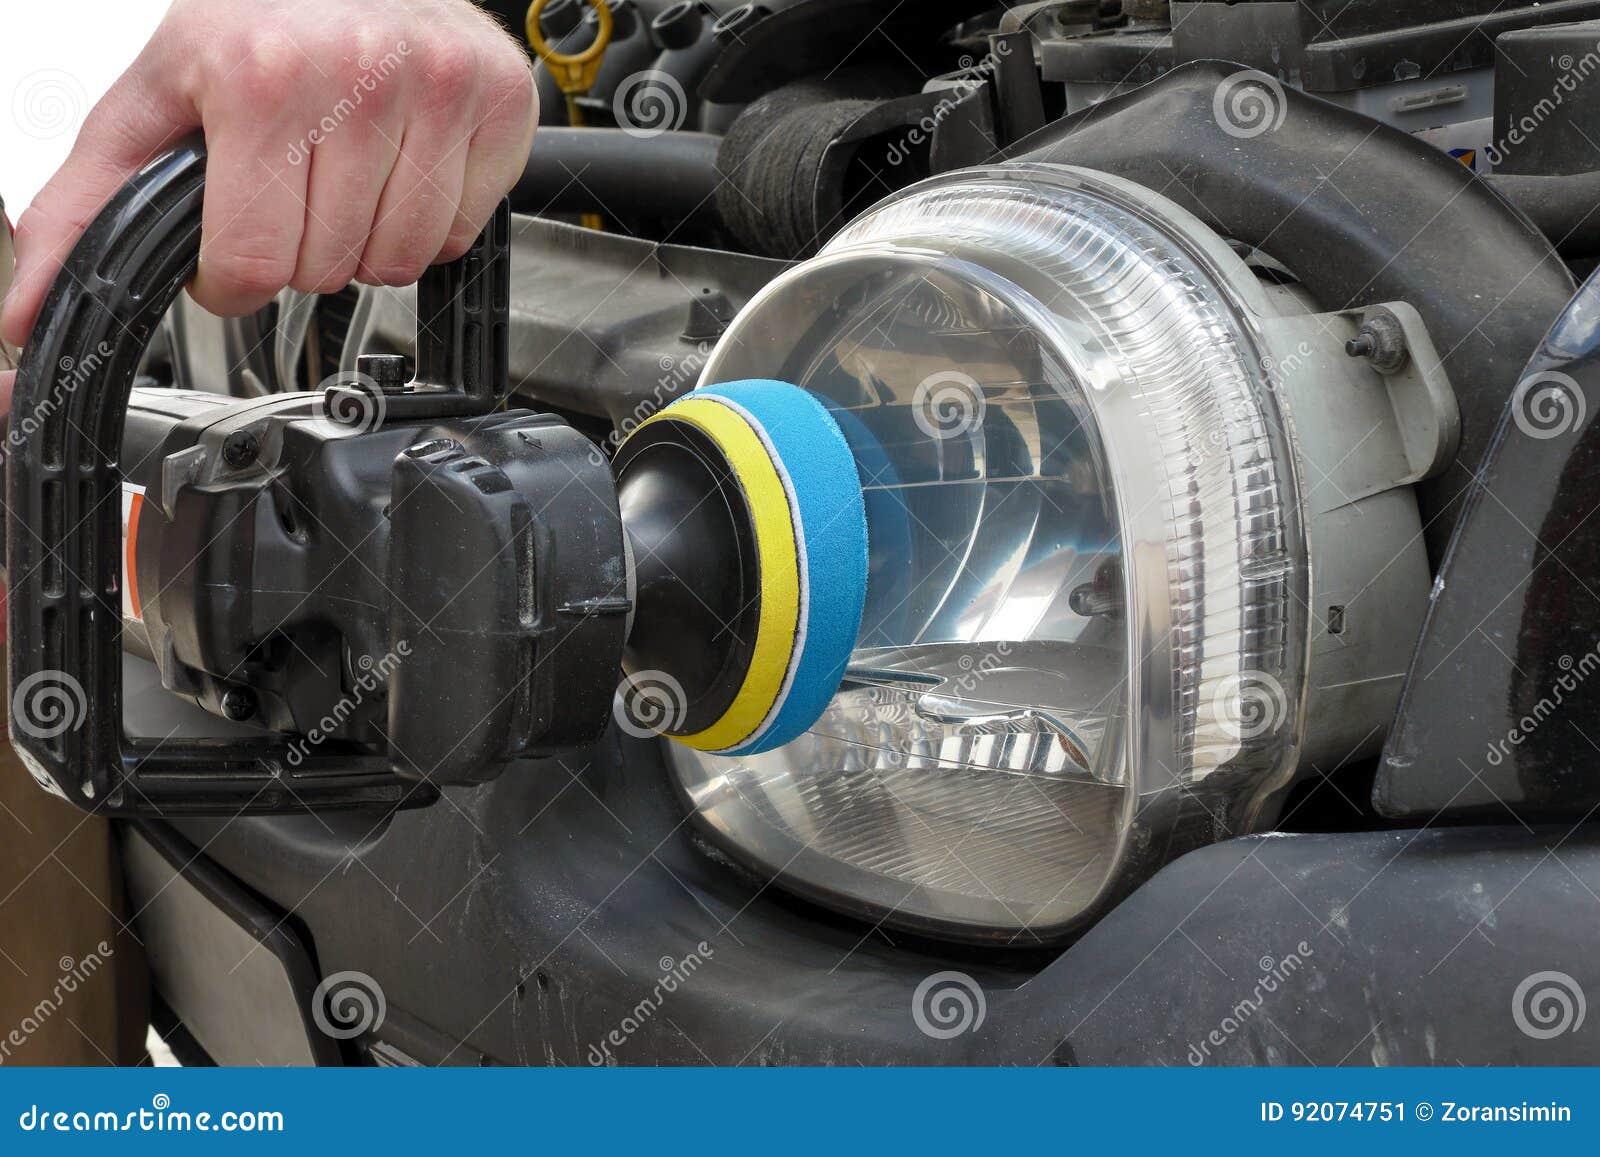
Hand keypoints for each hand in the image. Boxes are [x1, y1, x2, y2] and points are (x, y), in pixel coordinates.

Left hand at [0, 0, 536, 349]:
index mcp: (261, 76)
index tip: (236, 241)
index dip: (233, 276)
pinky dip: (428, 220)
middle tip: (294, 193)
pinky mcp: (498, 101)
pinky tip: (403, 168)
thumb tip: (26, 308)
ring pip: (399, 260)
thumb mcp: (157, 98)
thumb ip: (87, 207)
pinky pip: (458, 231)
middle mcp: (359, 75)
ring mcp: (438, 86)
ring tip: (348, 181)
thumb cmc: (257, 22)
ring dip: (367, 242)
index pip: (253, 266)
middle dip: (301, 250)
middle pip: (328, 271)